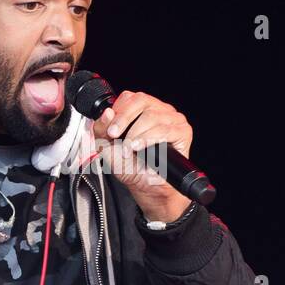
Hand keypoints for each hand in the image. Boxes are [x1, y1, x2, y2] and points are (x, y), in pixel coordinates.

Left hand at [90, 90, 192, 223]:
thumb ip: (101, 129)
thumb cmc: (131, 166)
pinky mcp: (183, 131)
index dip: (118, 110)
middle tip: (115, 135)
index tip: (109, 129)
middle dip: (124, 118)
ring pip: (152, 115)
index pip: (129, 97)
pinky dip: (148, 138)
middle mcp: (158, 110)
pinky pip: (165, 129)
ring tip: (128, 148)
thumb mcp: (108, 147)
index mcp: (142, 109)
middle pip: (141, 100)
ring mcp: (172, 119)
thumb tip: (107, 113)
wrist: (147, 187)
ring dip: (135, 133)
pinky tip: (138, 147)